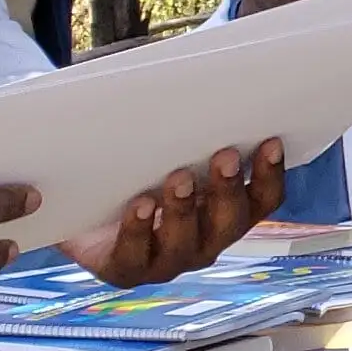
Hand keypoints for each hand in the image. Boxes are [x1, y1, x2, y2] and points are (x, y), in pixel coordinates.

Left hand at [60, 140, 284, 286]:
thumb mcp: (165, 149)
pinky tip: (139, 205)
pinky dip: (138, 230)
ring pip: (186, 242)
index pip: (262, 200)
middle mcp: (204, 241)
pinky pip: (135, 255)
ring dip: (185, 210)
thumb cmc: (135, 174)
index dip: (270, 174)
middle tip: (224, 156)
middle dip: (229, 189)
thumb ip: (190, 131)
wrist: (81, 210)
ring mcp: (167, 260)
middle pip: (230, 223)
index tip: (269, 142)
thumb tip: (210, 82)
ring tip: (178, 179)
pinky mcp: (126, 268)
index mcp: (226, 213)